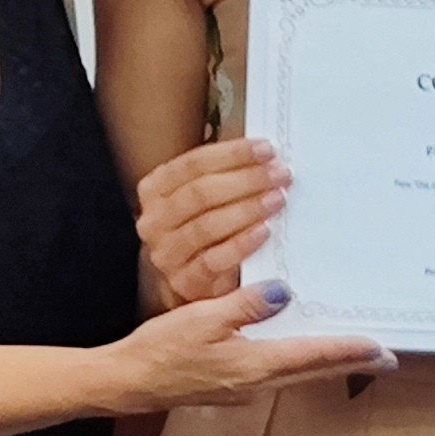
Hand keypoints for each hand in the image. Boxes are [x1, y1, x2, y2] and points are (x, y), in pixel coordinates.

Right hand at [116, 280, 388, 410]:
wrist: (129, 382)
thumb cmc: (161, 350)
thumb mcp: (202, 318)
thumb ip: (246, 306)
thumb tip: (284, 293)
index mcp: (254, 366)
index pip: (313, 356)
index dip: (350, 351)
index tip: (381, 349)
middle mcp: (257, 384)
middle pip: (315, 371)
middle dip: (351, 362)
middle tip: (387, 357)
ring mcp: (247, 388)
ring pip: (300, 374)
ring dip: (328, 363)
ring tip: (355, 351)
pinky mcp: (235, 386)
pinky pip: (280, 372)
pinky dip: (301, 361)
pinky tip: (306, 350)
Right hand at [136, 136, 284, 311]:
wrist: (195, 286)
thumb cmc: (206, 234)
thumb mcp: (205, 201)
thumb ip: (225, 176)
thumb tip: (265, 155)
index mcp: (155, 190)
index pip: (193, 164)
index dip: (232, 154)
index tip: (265, 149)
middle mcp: (155, 220)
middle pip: (200, 192)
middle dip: (246, 179)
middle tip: (279, 174)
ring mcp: (166, 252)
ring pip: (207, 225)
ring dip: (247, 208)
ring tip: (277, 199)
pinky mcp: (184, 281)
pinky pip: (215, 260)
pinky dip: (242, 243)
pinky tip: (264, 231)